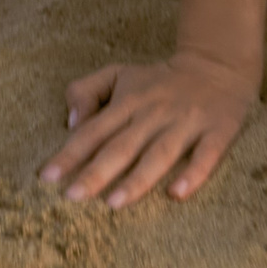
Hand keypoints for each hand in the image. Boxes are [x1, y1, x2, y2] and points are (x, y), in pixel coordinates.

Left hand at [40, 51, 257, 208]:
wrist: (218, 64)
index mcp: (130, 101)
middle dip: (97, 171)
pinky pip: (207, 154)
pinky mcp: (218, 130)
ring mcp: (188, 122)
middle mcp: (155, 112)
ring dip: (138, 178)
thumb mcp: (120, 74)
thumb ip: (87, 91)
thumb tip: (71, 122)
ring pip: (160, 153)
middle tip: (72, 197)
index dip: (70, 153)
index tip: (48, 178)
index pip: (94, 130)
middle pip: (122, 146)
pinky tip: (178, 194)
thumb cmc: (160, 80)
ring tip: (115, 203)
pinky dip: (194, 174)